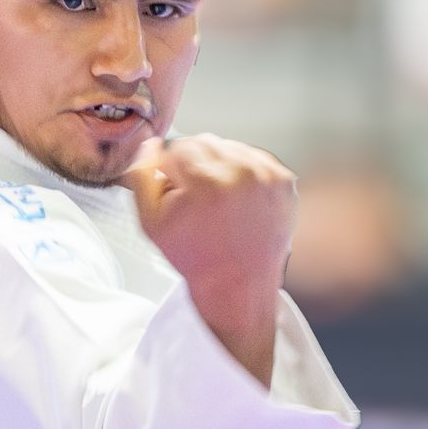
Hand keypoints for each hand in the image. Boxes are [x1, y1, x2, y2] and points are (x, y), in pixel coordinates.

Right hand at [124, 133, 297, 382]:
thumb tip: (150, 145)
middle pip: (206, 142)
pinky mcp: (285, 181)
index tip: (176, 191)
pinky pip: (256, 159)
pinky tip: (239, 202)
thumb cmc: (195, 258)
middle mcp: (241, 172)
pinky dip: (245, 174)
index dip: (171, 169)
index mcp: (206, 181)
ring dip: (221, 167)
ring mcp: (268, 175)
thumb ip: (143, 177)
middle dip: (196, 166)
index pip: (178, 146)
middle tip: (198, 200)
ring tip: (220, 202)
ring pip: (232, 147)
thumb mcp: (151, 223)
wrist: (239, 286)